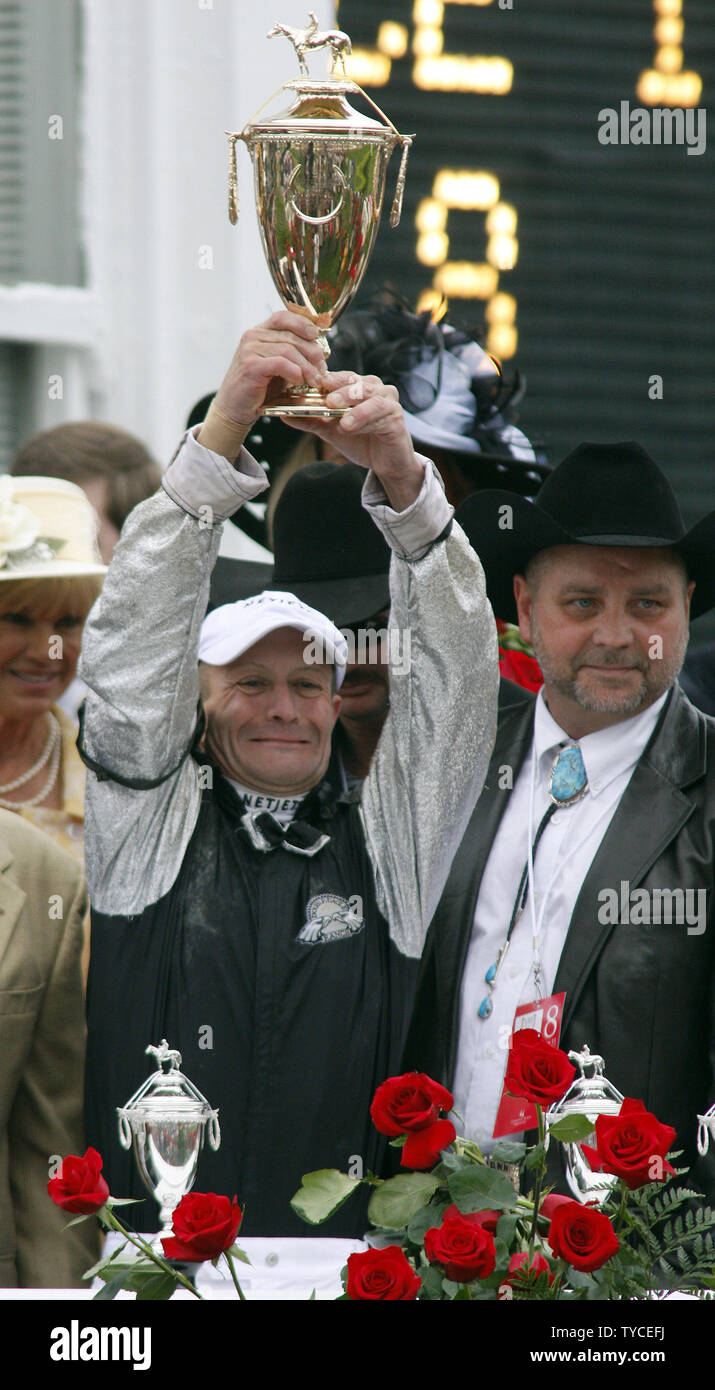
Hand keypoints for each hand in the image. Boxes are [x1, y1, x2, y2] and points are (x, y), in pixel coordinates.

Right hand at [212, 309, 327, 428]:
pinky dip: (295, 372)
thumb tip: (320, 352)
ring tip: (314, 380)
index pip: (284, 317)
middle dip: (312, 353)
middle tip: (322, 370)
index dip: (303, 324)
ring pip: (288, 350)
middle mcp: (252, 336)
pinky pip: (280, 363)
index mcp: (259, 332)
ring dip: (307, 367)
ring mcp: (249, 350)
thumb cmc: (258, 389)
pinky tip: (298, 382)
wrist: (235, 409)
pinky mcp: (250, 366)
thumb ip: (293, 355)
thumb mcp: (278, 367)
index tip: (318, 337)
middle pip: (291, 336)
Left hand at [284, 371, 423, 510]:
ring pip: (369, 396)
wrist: (385, 463)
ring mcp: (387, 400)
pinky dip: (365, 419)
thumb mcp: (331, 430)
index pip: (338, 377)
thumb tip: (284, 415)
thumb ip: (311, 421)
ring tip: (338, 416)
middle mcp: (373, 388)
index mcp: (357, 386)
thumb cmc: (361, 440)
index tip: (308, 384)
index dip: (323, 380)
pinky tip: (351, 426)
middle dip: (339, 389)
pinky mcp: (396, 416)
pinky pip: (380, 414)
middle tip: (325, 398)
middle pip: (354, 382)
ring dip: (353, 405)